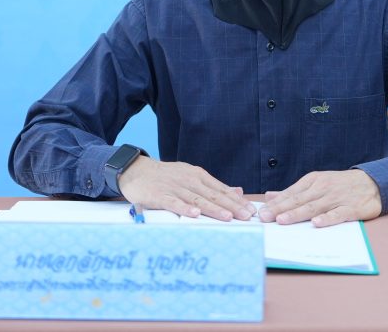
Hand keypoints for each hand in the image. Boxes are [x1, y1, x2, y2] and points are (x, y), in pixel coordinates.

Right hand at [118, 156, 257, 221]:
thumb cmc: (167, 177)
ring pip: (197, 199)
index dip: (237, 200)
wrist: (137, 171)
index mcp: (198, 176)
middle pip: (213, 195)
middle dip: (231, 206)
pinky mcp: (160, 195)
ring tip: (227, 217)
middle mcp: (189, 180)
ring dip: (213, 208)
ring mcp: (175, 187)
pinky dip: (184, 208)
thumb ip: (213, 186)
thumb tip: (237, 191)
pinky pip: (174, 202)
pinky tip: (194, 214)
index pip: (221, 190)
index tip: (250, 210)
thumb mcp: (192, 177)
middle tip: (246, 216)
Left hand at [258, 169, 381, 226]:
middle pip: (299, 200)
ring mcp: (337, 198)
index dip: (275, 203)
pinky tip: (316, 224)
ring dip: (297, 213)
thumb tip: (270, 196)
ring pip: (314, 207)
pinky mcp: (351, 208)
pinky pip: (338, 214)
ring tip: (282, 220)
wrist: (373, 182)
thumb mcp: (317, 182)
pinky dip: (327, 219)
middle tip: (265, 218)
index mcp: (313, 181)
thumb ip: (293, 191)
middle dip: (280, 209)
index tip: (261, 212)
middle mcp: (323, 188)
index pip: (290, 193)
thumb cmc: (340, 184)